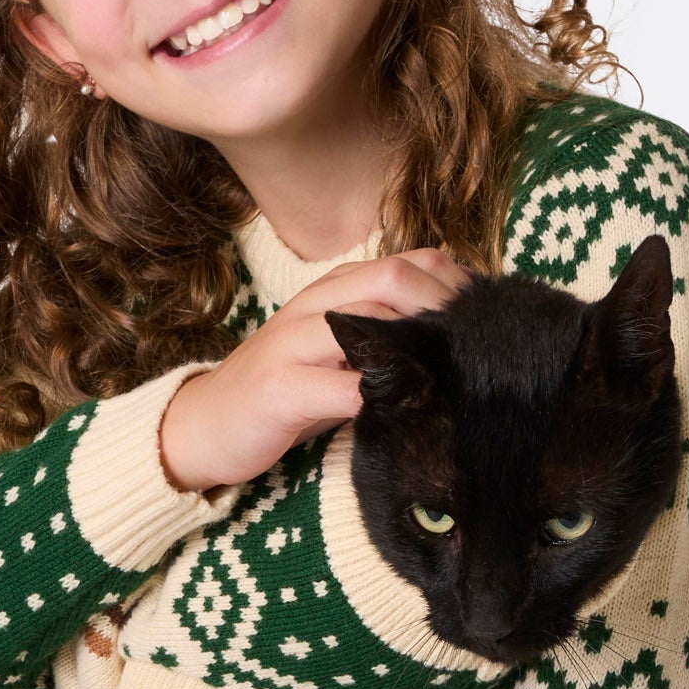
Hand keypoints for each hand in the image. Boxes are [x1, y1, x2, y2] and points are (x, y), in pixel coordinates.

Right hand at [159, 249, 472, 490]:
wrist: (202, 425)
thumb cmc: (283, 391)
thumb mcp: (335, 352)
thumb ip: (382, 335)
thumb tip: (456, 336)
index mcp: (331, 291)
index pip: (407, 264)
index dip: (455, 286)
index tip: (486, 321)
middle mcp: (312, 305)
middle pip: (392, 280)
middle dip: (444, 307)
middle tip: (477, 347)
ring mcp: (291, 343)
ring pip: (367, 321)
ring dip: (417, 346)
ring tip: (451, 374)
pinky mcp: (279, 388)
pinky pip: (342, 388)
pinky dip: (380, 399)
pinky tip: (405, 412)